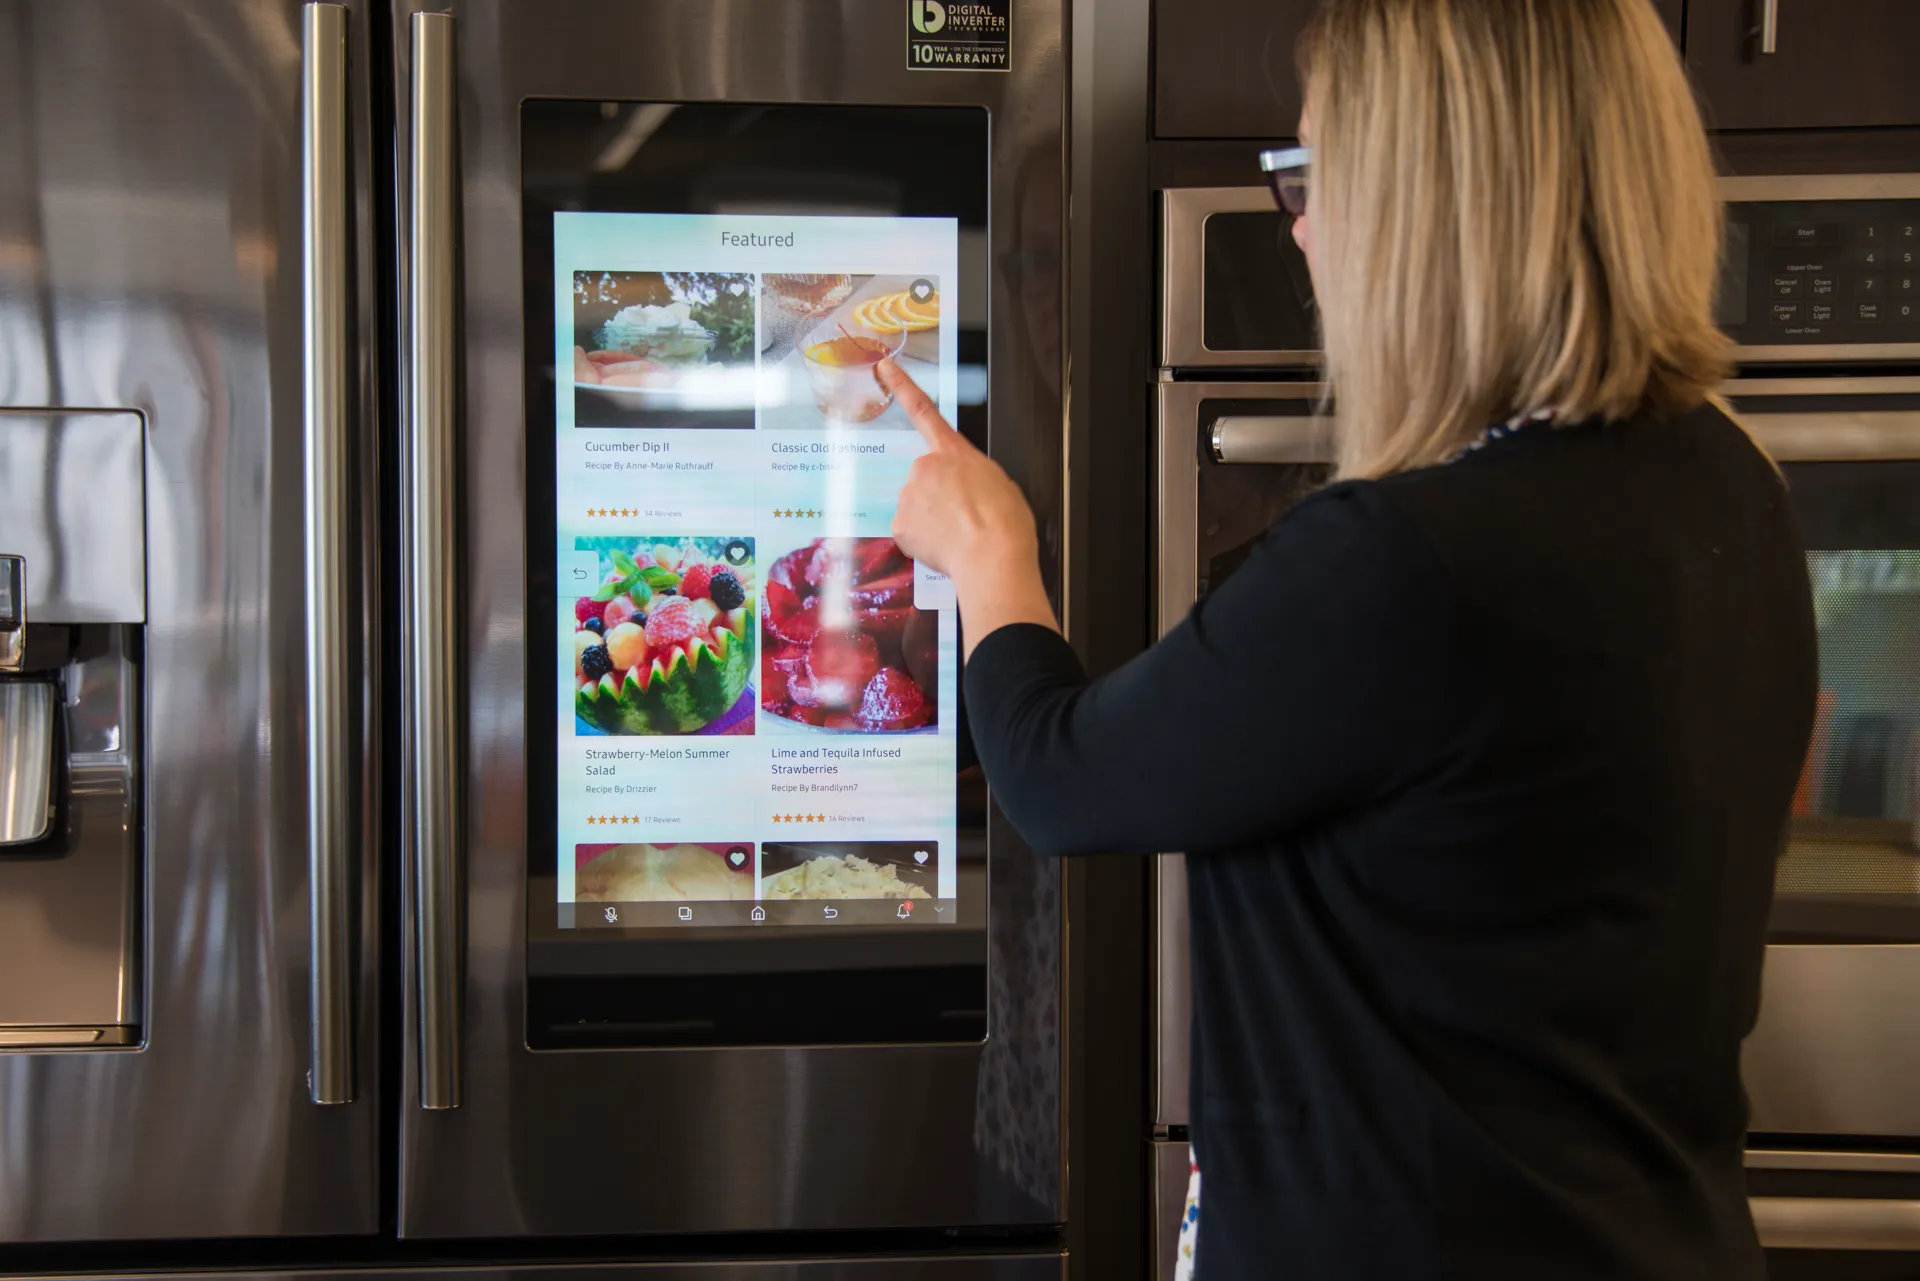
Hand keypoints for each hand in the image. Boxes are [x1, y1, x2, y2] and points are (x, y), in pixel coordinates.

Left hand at [880, 359, 1058, 655]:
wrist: (992, 556)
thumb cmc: (1004, 521)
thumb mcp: (998, 481)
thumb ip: (969, 474)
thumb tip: (959, 488)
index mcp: (953, 452)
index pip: (924, 410)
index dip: (901, 385)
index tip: (884, 367)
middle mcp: (924, 467)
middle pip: (924, 479)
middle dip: (938, 496)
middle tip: (964, 517)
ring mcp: (908, 495)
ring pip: (916, 507)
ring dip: (932, 519)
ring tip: (959, 534)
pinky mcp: (899, 524)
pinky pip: (910, 531)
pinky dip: (923, 540)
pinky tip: (944, 546)